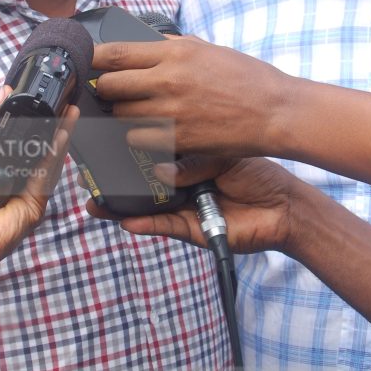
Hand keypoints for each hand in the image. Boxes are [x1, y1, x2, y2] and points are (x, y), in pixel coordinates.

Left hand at [0, 94, 76, 273]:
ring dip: (59, 132)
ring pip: (46, 156)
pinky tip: (63, 132)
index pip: (9, 133)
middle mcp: (7, 172)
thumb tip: (3, 95)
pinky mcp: (37, 200)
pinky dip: (57, 153)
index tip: (32, 95)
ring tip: (69, 110)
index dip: (21, 115)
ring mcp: (24, 187)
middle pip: (32, 143)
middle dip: (46, 122)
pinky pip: (48, 173)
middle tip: (58, 100)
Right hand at [88, 154, 304, 254]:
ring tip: (94, 203)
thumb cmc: (257, 173)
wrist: (283, 207)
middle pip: (140, 182)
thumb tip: (160, 169)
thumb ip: (193, 160)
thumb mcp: (222, 155)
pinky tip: (125, 221)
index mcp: (185, 161)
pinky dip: (146, 224)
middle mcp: (179, 184)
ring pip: (144, 208)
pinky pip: (164, 227)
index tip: (102, 140)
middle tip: (86, 173)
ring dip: (119, 206)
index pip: (150, 153)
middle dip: (114, 179)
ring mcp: (181, 208)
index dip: (128, 149)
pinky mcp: (190, 230)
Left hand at [92, 36, 286, 156]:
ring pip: (121, 115)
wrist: (275, 112)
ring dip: (122, 114)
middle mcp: (167, 81)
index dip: (92, 58)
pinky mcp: (177, 139)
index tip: (84, 62)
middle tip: (110, 91)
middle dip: (106, 89)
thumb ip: (174, 47)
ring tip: (134, 112)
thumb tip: (148, 42)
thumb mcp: (209, 50)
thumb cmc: (247, 79)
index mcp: (174, 54)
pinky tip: (149, 132)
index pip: (115, 53)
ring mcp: (171, 113)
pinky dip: (138, 136)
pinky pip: (138, 139)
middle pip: (111, 86)